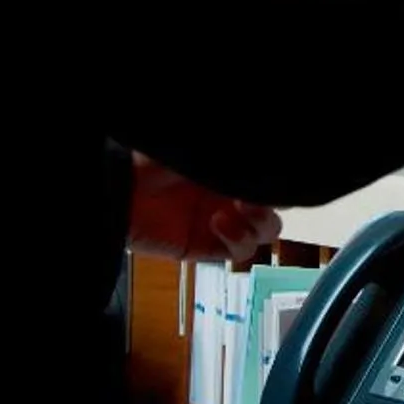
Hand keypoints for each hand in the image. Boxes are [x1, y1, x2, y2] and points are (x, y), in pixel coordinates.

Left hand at [128, 156, 280, 268]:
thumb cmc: (161, 159)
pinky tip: (217, 222)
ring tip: (241, 207)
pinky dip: (237, 238)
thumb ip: (235, 159)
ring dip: (261, 219)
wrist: (122, 189)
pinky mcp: (209, 247)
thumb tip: (266, 165)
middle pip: (279, 202)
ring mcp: (225, 220)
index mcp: (234, 168)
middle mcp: (234, 191)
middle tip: (264, 192)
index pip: (274, 176)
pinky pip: (241, 251)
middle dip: (279, 197)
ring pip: (267, 229)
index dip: (281, 178)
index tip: (277, 174)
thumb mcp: (205, 152)